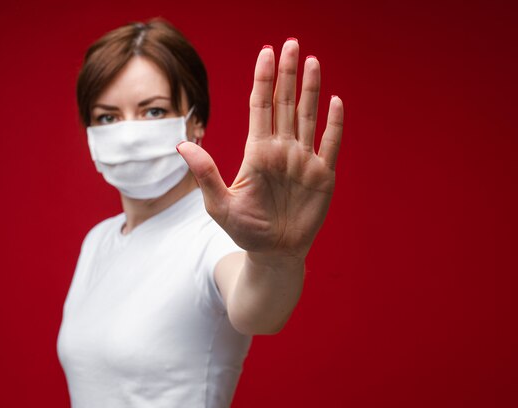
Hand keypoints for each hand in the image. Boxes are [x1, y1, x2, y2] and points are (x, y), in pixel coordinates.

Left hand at [178, 39, 343, 259]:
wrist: (274, 253)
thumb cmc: (245, 229)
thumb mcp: (220, 204)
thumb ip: (206, 174)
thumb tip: (181, 145)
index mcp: (257, 151)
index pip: (260, 107)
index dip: (262, 80)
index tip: (264, 52)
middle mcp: (281, 149)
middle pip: (285, 103)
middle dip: (287, 74)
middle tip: (290, 44)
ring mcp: (303, 160)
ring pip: (308, 116)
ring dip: (311, 89)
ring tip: (312, 61)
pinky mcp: (322, 175)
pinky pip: (329, 144)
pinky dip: (334, 123)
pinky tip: (336, 101)